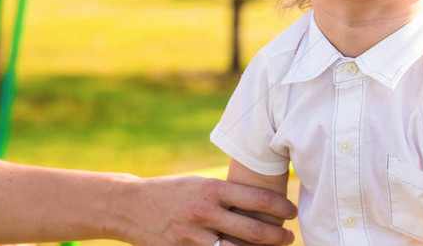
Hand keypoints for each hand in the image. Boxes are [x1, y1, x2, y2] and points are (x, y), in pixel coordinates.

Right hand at [117, 174, 297, 245]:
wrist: (130, 205)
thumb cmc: (173, 191)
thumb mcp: (201, 184)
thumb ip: (228, 195)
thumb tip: (263, 202)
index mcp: (212, 188)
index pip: (258, 199)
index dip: (281, 207)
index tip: (292, 211)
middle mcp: (204, 212)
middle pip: (253, 229)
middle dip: (277, 236)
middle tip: (289, 237)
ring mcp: (192, 236)